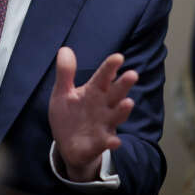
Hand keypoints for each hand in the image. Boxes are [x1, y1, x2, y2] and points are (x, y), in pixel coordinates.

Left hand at [48, 47, 137, 181]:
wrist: (68, 145)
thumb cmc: (69, 115)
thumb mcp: (62, 93)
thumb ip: (65, 73)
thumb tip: (65, 49)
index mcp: (94, 91)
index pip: (104, 76)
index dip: (110, 67)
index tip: (118, 57)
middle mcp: (103, 106)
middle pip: (115, 93)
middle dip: (123, 85)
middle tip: (132, 74)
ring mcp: (103, 124)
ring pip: (116, 116)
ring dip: (122, 110)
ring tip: (128, 102)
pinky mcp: (99, 143)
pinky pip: (107, 142)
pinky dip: (111, 142)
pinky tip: (115, 141)